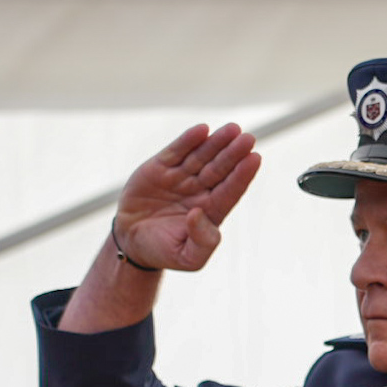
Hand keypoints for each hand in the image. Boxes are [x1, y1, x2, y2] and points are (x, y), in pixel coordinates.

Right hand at [113, 123, 261, 272]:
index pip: (230, 191)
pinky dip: (188, 140)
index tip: (255, 158)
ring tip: (232, 129)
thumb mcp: (188, 258)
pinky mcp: (160, 168)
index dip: (242, 175)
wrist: (132, 242)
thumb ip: (202, 242)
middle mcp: (199, 191)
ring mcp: (181, 177)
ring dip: (217, 142)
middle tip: (248, 138)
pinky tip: (202, 130)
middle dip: (234, 153)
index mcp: (210, 212)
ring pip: (202, 156)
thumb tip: (199, 214)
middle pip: (220, 169)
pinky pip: (176, 152)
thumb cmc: (164, 251)